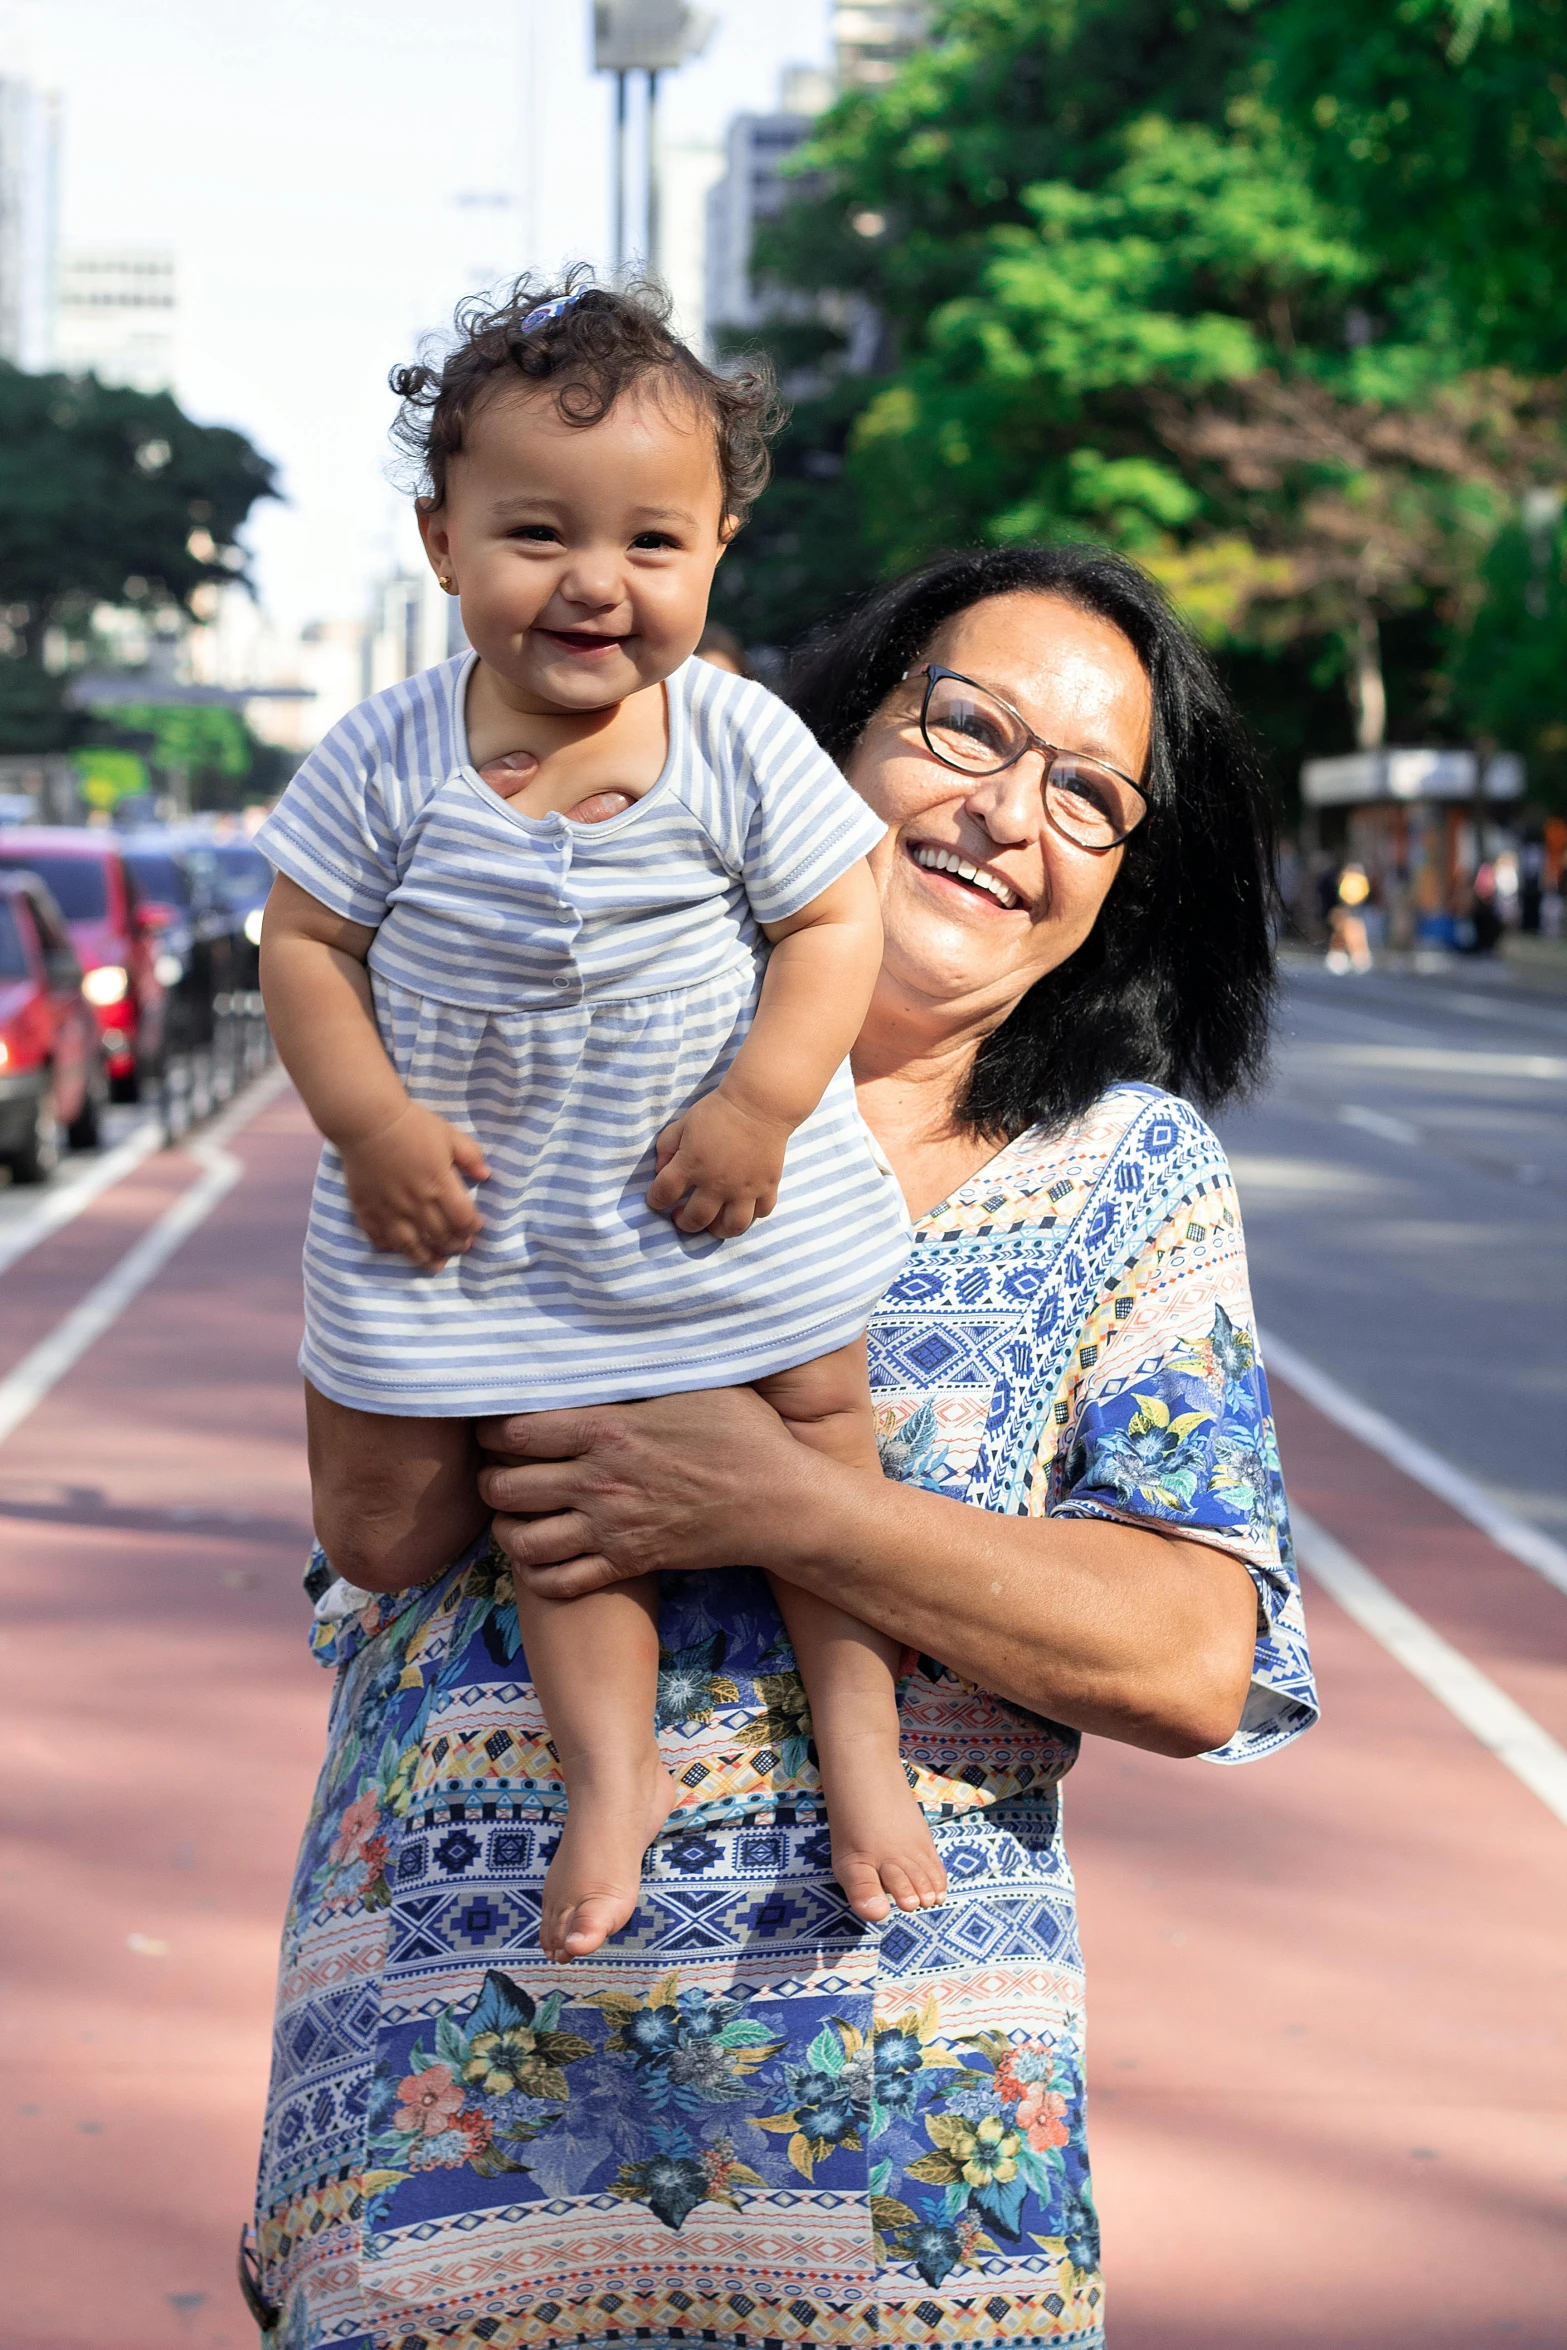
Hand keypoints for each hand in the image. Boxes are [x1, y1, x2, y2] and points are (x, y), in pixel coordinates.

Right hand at [339, 1102, 489, 1269]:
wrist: (367, 1121)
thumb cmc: (413, 1126)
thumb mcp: (450, 1135)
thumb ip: (471, 1157)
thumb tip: (486, 1176)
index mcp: (439, 1185)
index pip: (463, 1219)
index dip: (473, 1227)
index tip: (475, 1227)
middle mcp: (416, 1204)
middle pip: (440, 1236)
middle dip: (454, 1245)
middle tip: (460, 1246)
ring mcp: (390, 1210)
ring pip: (411, 1246)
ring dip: (426, 1258)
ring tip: (436, 1264)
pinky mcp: (367, 1210)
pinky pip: (379, 1238)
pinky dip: (391, 1247)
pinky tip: (399, 1249)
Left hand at [477, 1388, 813, 1596]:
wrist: (780, 1502)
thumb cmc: (744, 1434)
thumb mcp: (695, 1382)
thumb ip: (645, 1366)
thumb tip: (619, 1331)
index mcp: (607, 1429)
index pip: (514, 1432)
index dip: (489, 1431)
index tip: (492, 1428)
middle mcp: (598, 1481)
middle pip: (505, 1488)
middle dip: (490, 1480)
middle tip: (497, 1471)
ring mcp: (610, 1528)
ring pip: (522, 1540)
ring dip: (506, 1528)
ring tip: (512, 1515)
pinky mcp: (628, 1563)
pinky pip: (559, 1582)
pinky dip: (539, 1573)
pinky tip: (543, 1555)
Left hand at [645, 1087, 790, 1236]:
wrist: (759, 1104)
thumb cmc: (718, 1111)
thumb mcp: (683, 1123)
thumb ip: (666, 1147)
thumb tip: (660, 1170)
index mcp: (691, 1165)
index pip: (663, 1194)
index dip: (655, 1200)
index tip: (657, 1200)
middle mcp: (716, 1184)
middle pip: (695, 1219)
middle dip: (683, 1222)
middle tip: (681, 1216)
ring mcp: (744, 1189)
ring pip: (731, 1227)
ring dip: (717, 1230)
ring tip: (712, 1223)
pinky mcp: (767, 1186)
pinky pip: (761, 1213)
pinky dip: (751, 1215)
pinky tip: (742, 1208)